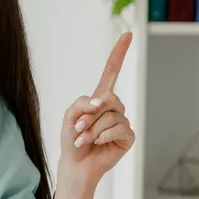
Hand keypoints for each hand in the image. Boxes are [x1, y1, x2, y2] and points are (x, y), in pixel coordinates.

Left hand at [59, 31, 135, 189]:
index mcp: (100, 99)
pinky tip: (97, 144)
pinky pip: (119, 128)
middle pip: (109, 98)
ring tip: (85, 140)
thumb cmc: (72, 139)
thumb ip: (83, 103)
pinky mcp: (128, 136)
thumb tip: (102, 101)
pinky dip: (103, 136)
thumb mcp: (70, 116)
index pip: (112, 72)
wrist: (75, 163)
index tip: (128, 34)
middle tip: (79, 129)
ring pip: (111, 115)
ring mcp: (122, 121)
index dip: (119, 54)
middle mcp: (114, 107)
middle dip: (89, 115)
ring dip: (93, 129)